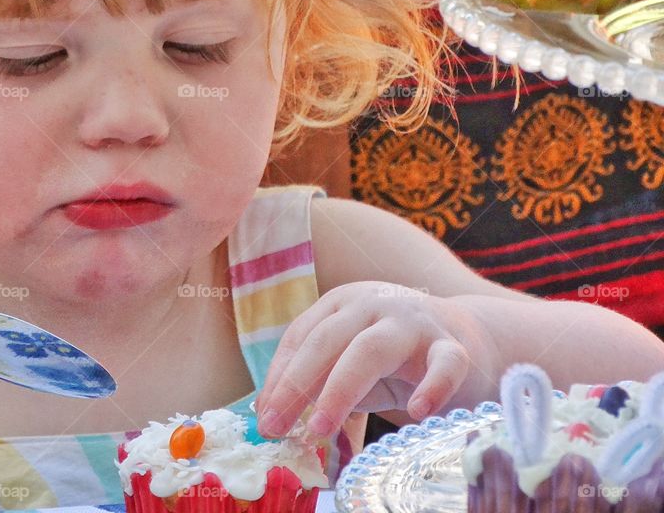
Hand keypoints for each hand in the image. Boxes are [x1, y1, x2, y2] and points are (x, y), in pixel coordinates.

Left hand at [254, 281, 478, 438]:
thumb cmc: (395, 357)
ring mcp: (413, 322)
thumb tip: (273, 416)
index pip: (300, 336)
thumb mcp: (349, 364)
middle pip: (326, 340)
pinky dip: (431, 387)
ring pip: (370, 349)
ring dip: (340, 389)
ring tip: (320, 428)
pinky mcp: (452, 346)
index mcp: (341, 304)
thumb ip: (318, 381)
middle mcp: (372, 304)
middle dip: (296, 385)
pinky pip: (443, 365)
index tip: (264, 416)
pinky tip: (417, 412)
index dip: (279, 376)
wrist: (468, 339)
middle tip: (276, 426)